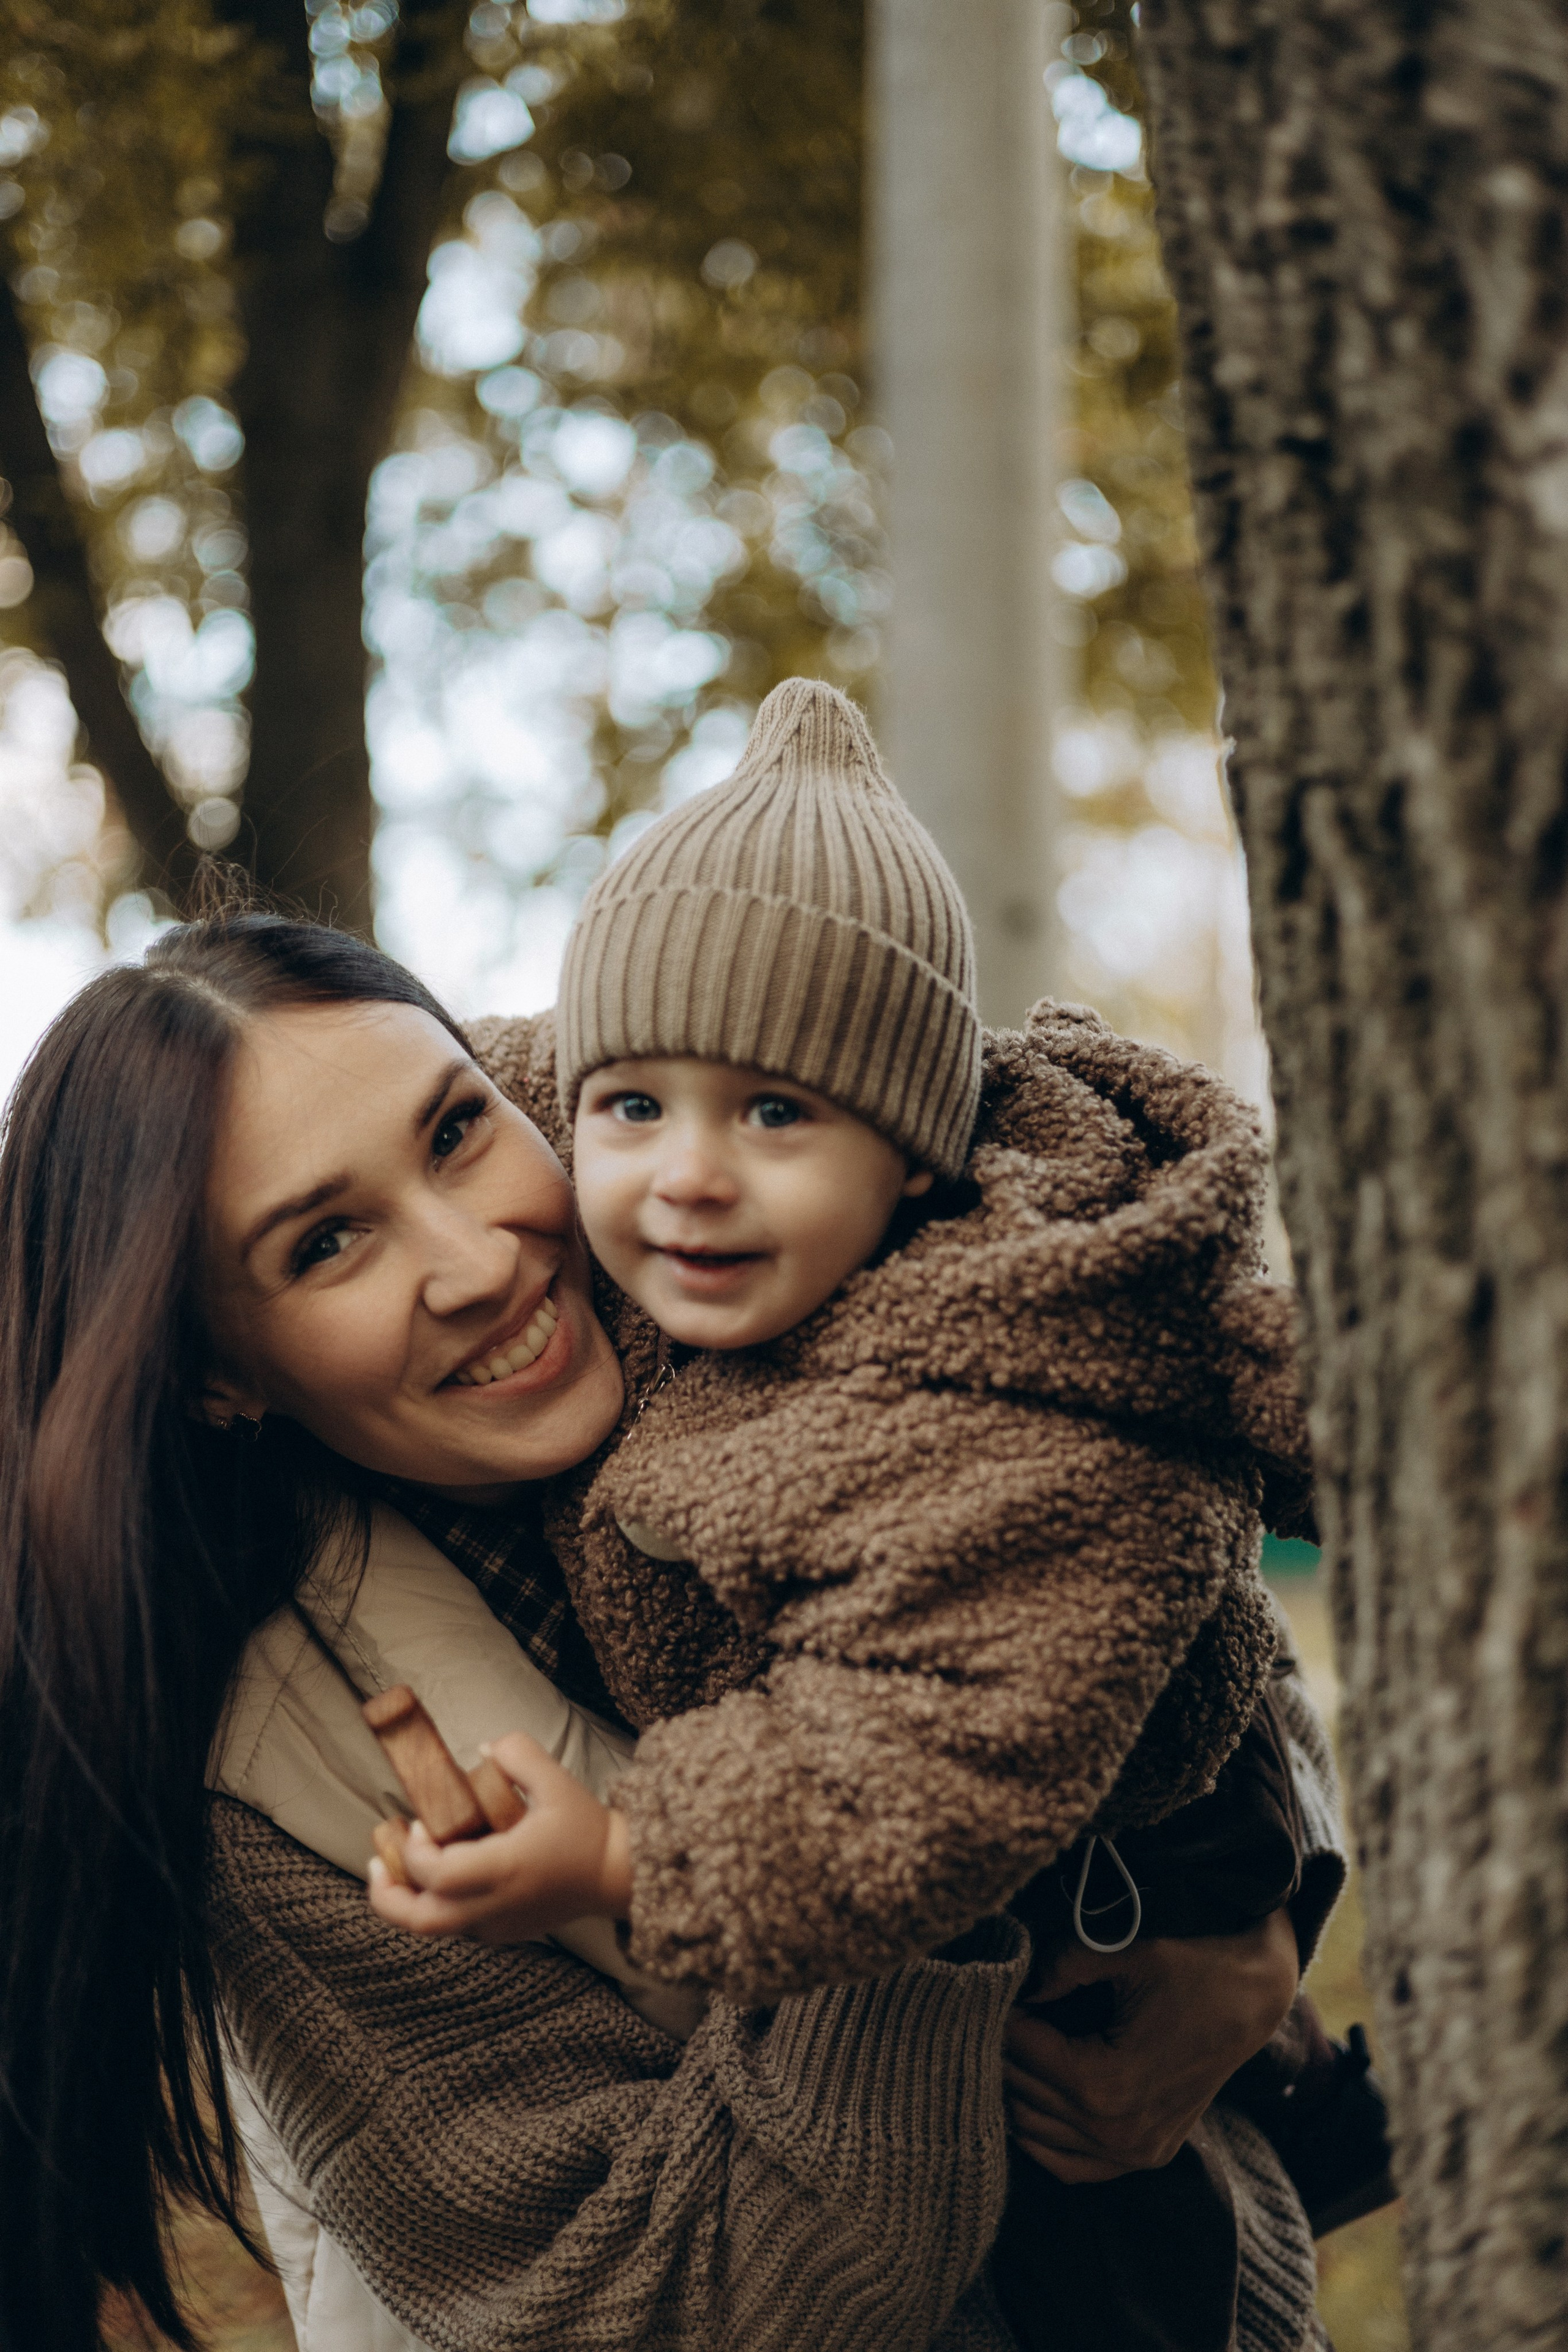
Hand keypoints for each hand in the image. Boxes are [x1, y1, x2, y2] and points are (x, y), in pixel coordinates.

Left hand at [366, 1731, 632, 1945]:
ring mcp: (497, 1926)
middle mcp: (495, 1905)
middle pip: (420, 1919)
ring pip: (432, 1930)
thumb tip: (481, 1751)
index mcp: (505, 1869)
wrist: (614, 1875)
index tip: (419, 1822)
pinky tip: (436, 1876)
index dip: (415, 1850)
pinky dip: (434, 1906)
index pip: (438, 1874)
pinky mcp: (502, 1933)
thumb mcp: (556, 1779)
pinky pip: (454, 1928)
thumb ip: (518, 1754)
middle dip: (386, 1893)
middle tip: (378, 1860)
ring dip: (405, 1901)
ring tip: (394, 1869)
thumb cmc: (585, 1828)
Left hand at [1003, 1908, 1299, 2183]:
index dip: (1001, 2014)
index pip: (1022, 2052)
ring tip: (1007, 2043)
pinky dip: (1042, 2137)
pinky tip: (1026, 2099)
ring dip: (1015, 2088)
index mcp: (1109, 2083)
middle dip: (1002, 2050)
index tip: (994, 1986)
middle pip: (1024, 2092)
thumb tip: (1016, 1979)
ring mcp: (1135, 2152)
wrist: (1254, 1997)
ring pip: (1037, 2132)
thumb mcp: (1127, 1950)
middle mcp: (1119, 2131)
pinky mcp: (1146, 2156)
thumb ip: (1062, 1962)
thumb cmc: (1194, 1966)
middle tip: (992, 2012)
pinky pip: (1072, 2166)